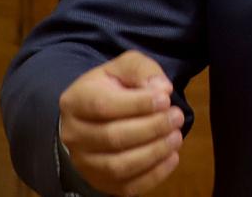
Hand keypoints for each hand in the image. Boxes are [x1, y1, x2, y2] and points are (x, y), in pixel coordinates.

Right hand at [58, 50, 184, 194]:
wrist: (94, 115)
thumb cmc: (112, 87)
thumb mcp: (125, 67)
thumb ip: (142, 71)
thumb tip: (162, 88)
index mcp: (75, 101)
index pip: (104, 106)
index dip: (138, 104)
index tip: (166, 98)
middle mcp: (73, 135)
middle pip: (113, 138)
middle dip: (151, 128)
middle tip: (177, 117)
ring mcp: (84, 162)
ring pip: (118, 166)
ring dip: (154, 153)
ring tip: (176, 137)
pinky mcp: (99, 181)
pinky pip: (126, 187)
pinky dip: (153, 175)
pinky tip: (172, 158)